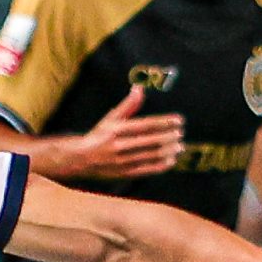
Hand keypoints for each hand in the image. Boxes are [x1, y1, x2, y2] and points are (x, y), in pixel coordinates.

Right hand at [54, 86, 182, 181]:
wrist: (80, 159)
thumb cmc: (99, 135)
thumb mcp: (111, 118)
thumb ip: (128, 105)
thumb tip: (139, 87)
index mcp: (117, 129)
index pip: (146, 124)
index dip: (165, 122)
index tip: (179, 120)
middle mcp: (119, 145)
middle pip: (151, 140)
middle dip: (169, 137)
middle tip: (180, 133)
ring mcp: (122, 161)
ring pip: (151, 155)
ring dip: (168, 151)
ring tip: (180, 147)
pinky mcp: (124, 173)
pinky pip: (146, 170)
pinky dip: (161, 165)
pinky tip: (171, 160)